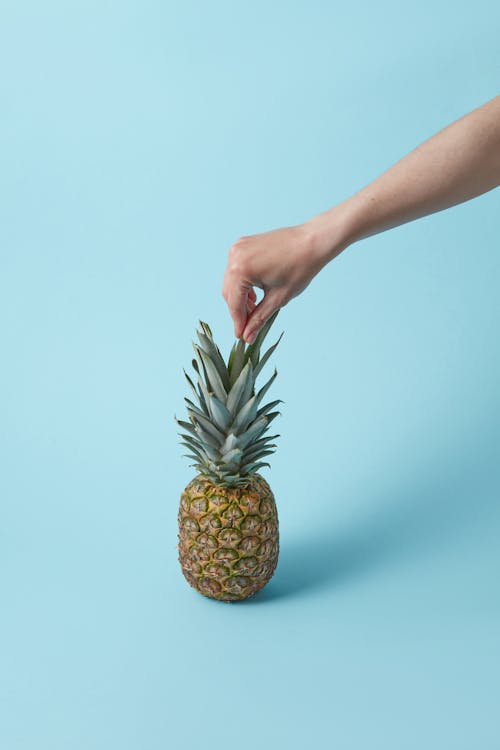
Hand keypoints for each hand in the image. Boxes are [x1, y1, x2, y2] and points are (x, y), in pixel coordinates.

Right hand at [222, 224, 325, 342]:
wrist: (313, 241)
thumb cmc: (300, 268)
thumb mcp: (278, 299)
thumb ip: (259, 318)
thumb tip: (247, 336)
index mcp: (241, 270)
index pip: (234, 303)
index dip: (238, 322)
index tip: (242, 337)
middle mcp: (234, 257)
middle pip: (229, 293)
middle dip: (238, 310)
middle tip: (249, 327)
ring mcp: (237, 248)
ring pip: (231, 282)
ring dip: (240, 298)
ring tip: (254, 309)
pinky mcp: (243, 245)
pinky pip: (236, 269)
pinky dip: (242, 283)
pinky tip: (254, 293)